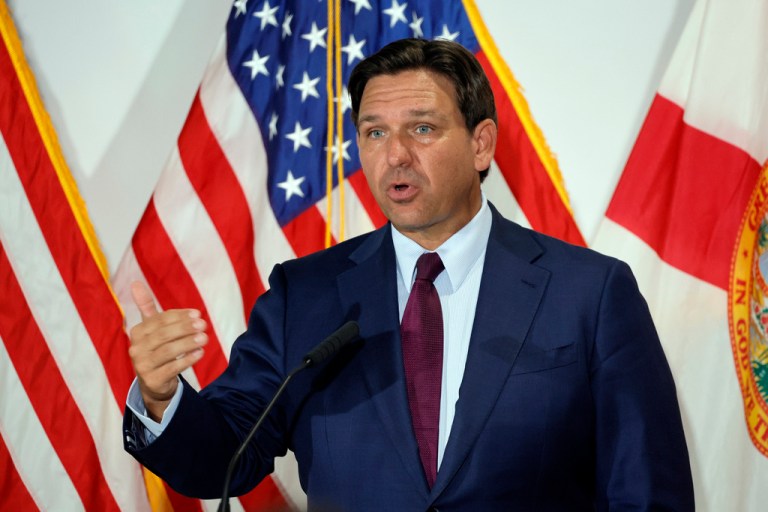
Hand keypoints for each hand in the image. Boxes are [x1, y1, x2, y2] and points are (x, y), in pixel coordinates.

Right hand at [128, 281, 207, 420]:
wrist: (154, 382)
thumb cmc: (156, 349)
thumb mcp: (152, 328)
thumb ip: (146, 306)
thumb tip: (135, 282)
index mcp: (137, 332)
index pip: (159, 320)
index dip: (179, 316)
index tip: (198, 314)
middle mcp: (136, 348)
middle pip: (163, 335)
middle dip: (185, 328)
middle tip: (204, 325)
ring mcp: (142, 366)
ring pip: (168, 351)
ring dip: (188, 343)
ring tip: (205, 338)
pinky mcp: (152, 380)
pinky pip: (171, 368)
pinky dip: (187, 360)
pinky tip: (200, 353)